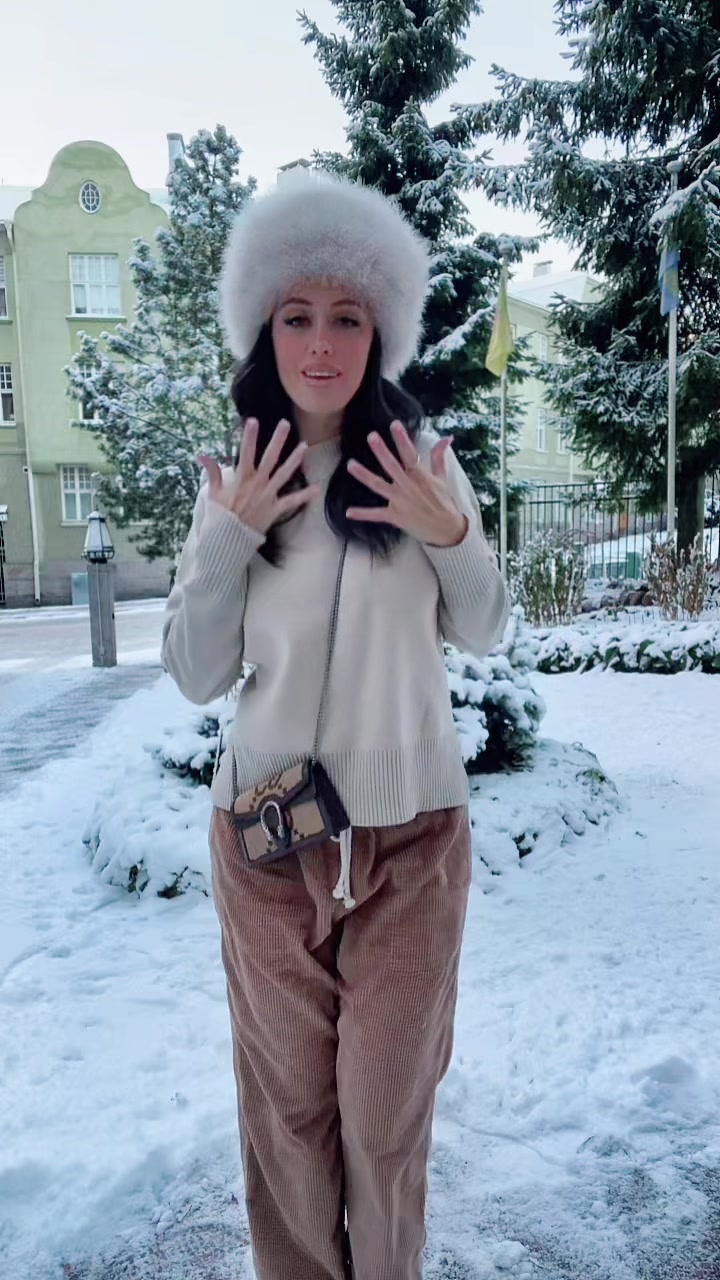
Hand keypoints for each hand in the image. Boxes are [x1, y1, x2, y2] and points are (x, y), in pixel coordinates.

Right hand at [197, 419, 319, 535]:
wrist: (228, 540)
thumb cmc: (219, 517)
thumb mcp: (213, 493)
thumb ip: (212, 473)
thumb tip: (202, 456)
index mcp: (242, 479)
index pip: (245, 453)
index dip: (249, 437)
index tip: (253, 421)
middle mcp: (257, 484)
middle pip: (269, 458)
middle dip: (277, 440)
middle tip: (285, 424)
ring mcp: (268, 496)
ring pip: (284, 475)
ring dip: (294, 460)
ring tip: (304, 446)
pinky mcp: (275, 510)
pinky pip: (291, 502)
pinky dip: (304, 496)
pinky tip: (316, 489)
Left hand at [346, 422, 467, 546]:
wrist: (446, 530)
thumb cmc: (443, 502)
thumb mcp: (442, 478)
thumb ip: (439, 457)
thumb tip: (447, 437)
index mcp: (420, 476)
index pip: (410, 454)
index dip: (402, 439)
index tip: (395, 424)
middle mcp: (408, 486)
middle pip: (392, 466)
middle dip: (381, 451)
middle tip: (371, 437)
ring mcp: (400, 501)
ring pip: (379, 486)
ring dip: (364, 475)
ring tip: (350, 465)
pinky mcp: (395, 516)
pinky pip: (376, 515)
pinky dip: (363, 514)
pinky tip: (348, 512)